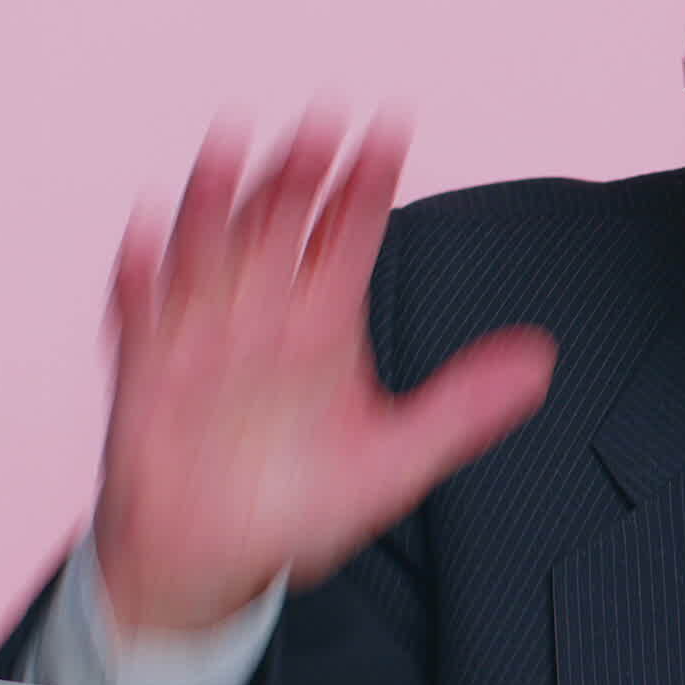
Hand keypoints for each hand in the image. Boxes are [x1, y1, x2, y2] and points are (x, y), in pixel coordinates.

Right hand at [92, 110, 553, 634]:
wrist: (212, 565)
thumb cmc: (297, 509)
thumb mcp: (394, 462)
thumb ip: (462, 407)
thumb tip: (542, 360)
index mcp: (324, 325)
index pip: (351, 236)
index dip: (369, 184)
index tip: (392, 129)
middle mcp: (265, 318)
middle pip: (282, 226)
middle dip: (302, 172)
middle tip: (325, 119)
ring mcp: (203, 341)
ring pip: (209, 252)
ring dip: (216, 197)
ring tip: (232, 142)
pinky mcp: (150, 377)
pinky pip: (142, 317)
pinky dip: (141, 278)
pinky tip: (147, 235)